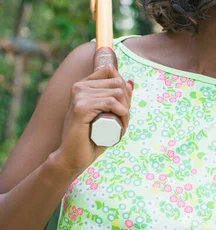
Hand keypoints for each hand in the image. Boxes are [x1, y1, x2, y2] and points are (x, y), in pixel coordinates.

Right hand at [52, 61, 133, 175]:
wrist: (72, 157)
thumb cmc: (90, 138)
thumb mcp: (107, 115)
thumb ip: (117, 99)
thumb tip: (130, 83)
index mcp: (83, 85)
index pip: (111, 71)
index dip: (123, 87)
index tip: (122, 107)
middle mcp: (79, 87)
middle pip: (118, 83)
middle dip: (127, 102)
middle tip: (123, 121)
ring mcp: (79, 96)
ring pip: (117, 93)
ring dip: (126, 112)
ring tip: (121, 127)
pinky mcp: (81, 108)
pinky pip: (111, 103)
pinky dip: (122, 114)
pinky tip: (121, 127)